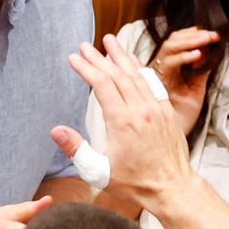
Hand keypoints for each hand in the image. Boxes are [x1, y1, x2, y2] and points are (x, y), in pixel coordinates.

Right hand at [52, 35, 193, 209]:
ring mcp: (156, 108)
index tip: (74, 58)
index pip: (102, 85)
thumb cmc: (135, 183)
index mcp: (122, 122)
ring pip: (136, 74)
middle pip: (117, 74)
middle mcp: (140, 110)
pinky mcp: (166, 111)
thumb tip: (56, 131)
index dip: (86, 68)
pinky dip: (140, 68)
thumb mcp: (99, 172)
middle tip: (85, 45)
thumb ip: (76, 149)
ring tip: (110, 40)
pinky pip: (152, 82)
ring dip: (121, 56)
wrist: (172, 188)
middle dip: (99, 58)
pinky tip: (133, 61)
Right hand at [151, 27, 219, 134]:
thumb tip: (212, 51)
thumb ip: (202, 68)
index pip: (176, 41)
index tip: (211, 32)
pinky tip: (199, 55)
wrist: (176, 135)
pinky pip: (169, 64)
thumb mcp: (196, 86)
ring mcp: (158, 74)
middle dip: (194, 35)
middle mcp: (160, 67)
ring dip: (191, 40)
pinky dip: (184, 56)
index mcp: (168, 66)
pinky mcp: (159, 83)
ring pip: (169, 47)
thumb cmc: (184, 114)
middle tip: (213, 34)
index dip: (192, 33)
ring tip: (209, 39)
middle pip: (172, 41)